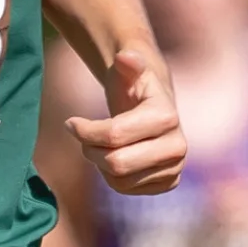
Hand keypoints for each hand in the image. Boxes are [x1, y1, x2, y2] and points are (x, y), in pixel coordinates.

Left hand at [65, 50, 186, 194]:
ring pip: (120, 180)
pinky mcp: (168, 182)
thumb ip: (128, 59)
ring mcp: (175, 167)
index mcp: (167, 116)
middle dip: (91, 149)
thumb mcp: (128, 68)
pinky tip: (111, 155)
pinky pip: (127, 189)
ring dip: (99, 162)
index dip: (85, 130)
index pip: (114, 135)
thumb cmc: (132, 83)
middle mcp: (177, 146)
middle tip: (82, 135)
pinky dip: (111, 175)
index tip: (70, 121)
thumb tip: (126, 57)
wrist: (151, 104)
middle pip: (116, 163)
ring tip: (96, 144)